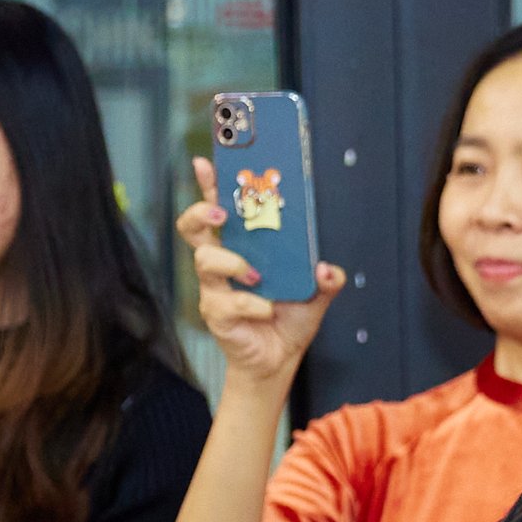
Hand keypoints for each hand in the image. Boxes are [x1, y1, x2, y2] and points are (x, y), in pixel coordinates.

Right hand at [178, 161, 342, 389]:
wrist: (279, 359)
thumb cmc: (288, 318)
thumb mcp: (315, 293)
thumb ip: (326, 278)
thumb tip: (328, 269)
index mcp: (241, 247)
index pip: (220, 208)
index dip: (209, 184)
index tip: (206, 162)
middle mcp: (221, 262)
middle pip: (193, 227)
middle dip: (202, 211)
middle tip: (221, 211)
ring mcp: (214, 288)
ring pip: (204, 260)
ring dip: (233, 263)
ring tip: (257, 275)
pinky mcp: (216, 314)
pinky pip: (228, 302)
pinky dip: (252, 304)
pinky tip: (267, 309)